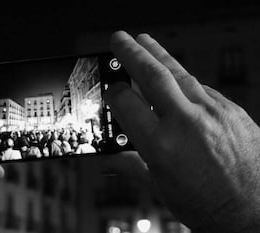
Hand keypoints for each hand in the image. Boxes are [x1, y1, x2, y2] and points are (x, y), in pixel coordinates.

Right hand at [107, 31, 259, 232]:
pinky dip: (185, 82)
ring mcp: (212, 113)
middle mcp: (186, 124)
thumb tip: (111, 158)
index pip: (127, 103)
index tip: (110, 89)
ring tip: (145, 42)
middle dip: (132, 53)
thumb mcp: (160, 189)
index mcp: (161, 146)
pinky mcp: (231, 110)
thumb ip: (131, 167)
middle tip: (119, 39)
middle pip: (153, 76)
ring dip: (159, 55)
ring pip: (180, 74)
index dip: (113, 93)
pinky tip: (176, 80)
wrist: (254, 211)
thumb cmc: (208, 205)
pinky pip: (202, 88)